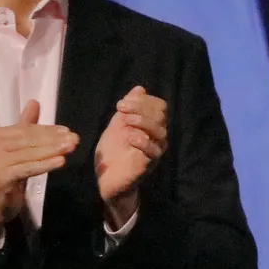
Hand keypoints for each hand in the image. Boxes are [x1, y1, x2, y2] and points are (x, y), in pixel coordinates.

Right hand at [0, 99, 76, 229]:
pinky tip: (61, 161)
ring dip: (53, 150)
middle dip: (54, 139)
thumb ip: (25, 125)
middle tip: (75, 139)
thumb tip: (34, 102)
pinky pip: (29, 168)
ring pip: (31, 153)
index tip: (67, 131)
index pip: (26, 130)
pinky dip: (46, 164)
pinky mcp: (2, 176)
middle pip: (29, 140)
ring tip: (72, 147)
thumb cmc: (9, 171)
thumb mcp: (17, 147)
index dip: (48, 130)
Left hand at [95, 86, 167, 224]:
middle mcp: (157, 137)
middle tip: (120, 109)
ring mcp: (155, 151)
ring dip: (143, 122)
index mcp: (151, 126)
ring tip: (126, 122)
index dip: (142, 101)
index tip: (120, 104)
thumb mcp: (117, 125)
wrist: (107, 179)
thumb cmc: (114, 152)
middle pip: (160, 115)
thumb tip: (139, 88)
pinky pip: (153, 151)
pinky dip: (142, 141)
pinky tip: (130, 137)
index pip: (158, 106)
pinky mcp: (148, 165)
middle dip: (140, 108)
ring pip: (160, 131)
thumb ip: (128, 109)